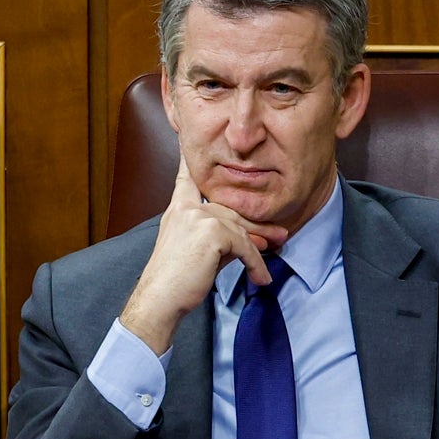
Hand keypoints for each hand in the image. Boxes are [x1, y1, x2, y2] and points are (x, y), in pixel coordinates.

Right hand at [119, 154, 287, 354]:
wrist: (160, 299)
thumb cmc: (173, 281)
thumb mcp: (194, 252)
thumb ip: (216, 238)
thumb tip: (244, 242)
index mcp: (178, 210)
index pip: (186, 179)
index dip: (188, 161)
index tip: (186, 138)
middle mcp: (186, 209)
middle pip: (229, 210)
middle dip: (255, 224)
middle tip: (278, 234)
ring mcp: (199, 218)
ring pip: (240, 227)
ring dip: (260, 244)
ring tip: (277, 249)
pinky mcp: (212, 232)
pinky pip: (244, 246)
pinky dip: (256, 264)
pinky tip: (261, 277)